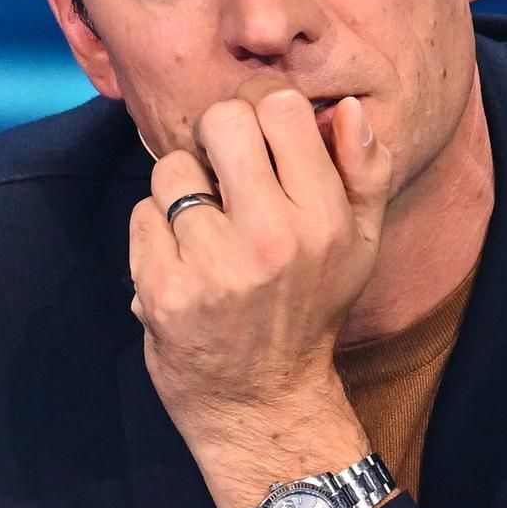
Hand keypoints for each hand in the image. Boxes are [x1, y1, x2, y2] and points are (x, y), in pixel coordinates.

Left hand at [127, 89, 394, 507]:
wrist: (261, 401)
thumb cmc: (310, 308)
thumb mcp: (360, 243)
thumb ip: (364, 168)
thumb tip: (344, 106)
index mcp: (325, 219)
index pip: (280, 109)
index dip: (263, 115)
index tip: (260, 142)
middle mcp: (271, 238)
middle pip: (222, 122)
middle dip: (218, 138)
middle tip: (225, 173)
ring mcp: (212, 265)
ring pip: (173, 168)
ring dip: (182, 188)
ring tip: (205, 227)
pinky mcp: (163, 289)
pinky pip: (142, 213)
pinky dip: (155, 230)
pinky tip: (182, 260)